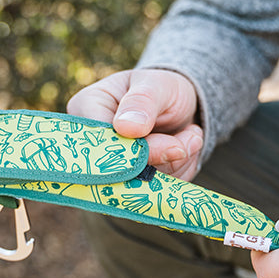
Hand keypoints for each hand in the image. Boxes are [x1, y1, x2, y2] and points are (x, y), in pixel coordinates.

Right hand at [66, 69, 202, 179]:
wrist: (180, 105)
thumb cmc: (161, 88)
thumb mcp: (156, 85)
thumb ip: (142, 102)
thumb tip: (126, 128)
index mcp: (85, 109)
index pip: (99, 143)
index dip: (134, 152)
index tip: (173, 146)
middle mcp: (92, 143)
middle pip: (119, 171)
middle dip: (162, 158)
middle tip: (192, 138)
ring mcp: (111, 168)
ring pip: (142, 184)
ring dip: (176, 164)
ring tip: (191, 137)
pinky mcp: (132, 184)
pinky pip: (154, 192)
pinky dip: (179, 173)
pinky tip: (186, 150)